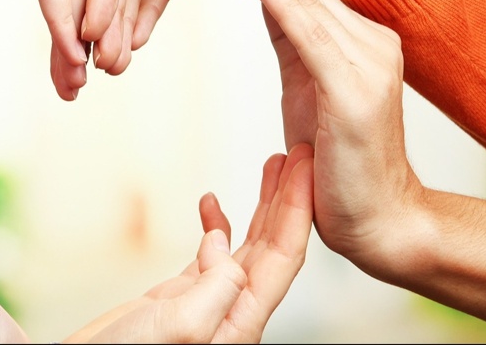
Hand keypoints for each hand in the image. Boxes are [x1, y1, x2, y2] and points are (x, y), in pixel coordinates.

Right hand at [65, 144, 314, 343]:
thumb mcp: (182, 326)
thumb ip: (216, 289)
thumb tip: (222, 244)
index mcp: (241, 321)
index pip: (282, 257)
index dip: (297, 210)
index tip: (304, 170)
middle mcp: (232, 312)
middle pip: (273, 248)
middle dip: (287, 200)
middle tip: (298, 157)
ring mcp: (207, 303)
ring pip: (246, 247)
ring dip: (260, 206)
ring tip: (271, 169)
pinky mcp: (181, 297)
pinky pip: (210, 253)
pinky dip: (215, 223)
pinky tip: (210, 202)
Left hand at [207, 0, 419, 280]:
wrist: (377, 221)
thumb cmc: (335, 164)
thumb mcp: (311, 89)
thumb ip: (298, 42)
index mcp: (356, 42)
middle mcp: (369, 43)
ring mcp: (368, 63)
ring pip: (305, 2)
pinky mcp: (356, 90)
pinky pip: (315, 37)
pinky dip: (283, 5)